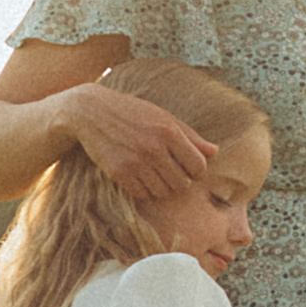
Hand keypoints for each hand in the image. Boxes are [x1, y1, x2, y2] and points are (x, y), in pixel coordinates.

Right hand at [65, 83, 218, 203]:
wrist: (91, 112)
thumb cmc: (132, 112)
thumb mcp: (163, 117)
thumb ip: (190, 136)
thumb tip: (215, 152)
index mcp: (169, 131)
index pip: (198, 166)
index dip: (197, 171)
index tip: (188, 167)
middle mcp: (154, 147)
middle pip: (182, 183)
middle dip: (179, 181)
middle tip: (169, 171)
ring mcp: (135, 161)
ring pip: (163, 192)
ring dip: (162, 187)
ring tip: (154, 174)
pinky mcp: (118, 172)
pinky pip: (142, 194)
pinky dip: (144, 189)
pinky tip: (139, 177)